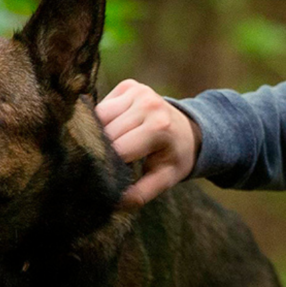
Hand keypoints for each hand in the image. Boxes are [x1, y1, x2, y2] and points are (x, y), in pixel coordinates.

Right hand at [96, 79, 201, 206]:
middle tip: (98, 166)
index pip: (117, 149)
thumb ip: (141, 192)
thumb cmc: (174, 157)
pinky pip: (101, 105)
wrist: (188, 130)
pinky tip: (112, 130)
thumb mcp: (165, 178)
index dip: (105, 166)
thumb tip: (116, 201)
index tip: (97, 179)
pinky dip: (100, 120)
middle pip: (104, 132)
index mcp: (158, 127)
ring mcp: (138, 91)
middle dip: (98, 150)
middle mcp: (148, 104)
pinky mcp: (128, 85)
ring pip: (98, 116)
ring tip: (106, 148)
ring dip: (96, 133)